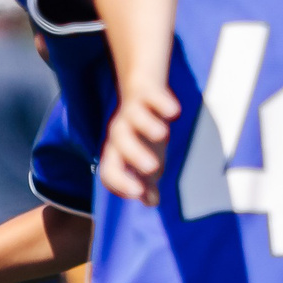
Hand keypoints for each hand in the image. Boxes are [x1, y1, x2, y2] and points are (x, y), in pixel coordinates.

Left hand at [98, 84, 179, 204]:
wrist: (141, 80)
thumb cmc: (143, 124)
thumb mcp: (147, 152)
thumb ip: (148, 179)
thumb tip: (151, 202)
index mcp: (119, 149)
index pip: (109, 170)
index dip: (119, 184)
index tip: (139, 194)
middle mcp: (122, 129)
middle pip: (118, 142)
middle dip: (133, 156)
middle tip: (152, 169)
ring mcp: (133, 109)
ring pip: (132, 117)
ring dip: (146, 127)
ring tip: (163, 135)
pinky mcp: (147, 89)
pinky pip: (151, 94)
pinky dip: (161, 103)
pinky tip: (173, 112)